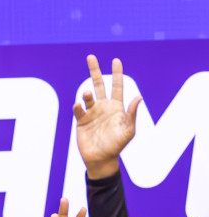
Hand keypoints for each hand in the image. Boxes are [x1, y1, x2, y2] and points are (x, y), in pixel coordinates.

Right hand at [74, 55, 140, 179]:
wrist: (101, 159)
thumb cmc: (117, 145)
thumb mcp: (129, 130)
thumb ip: (132, 113)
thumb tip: (139, 97)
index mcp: (116, 107)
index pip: (117, 86)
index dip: (117, 73)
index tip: (116, 60)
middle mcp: (103, 107)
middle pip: (99, 84)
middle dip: (95, 71)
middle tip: (91, 57)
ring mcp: (92, 113)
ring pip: (88, 96)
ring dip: (87, 93)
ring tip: (87, 95)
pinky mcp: (81, 121)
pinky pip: (78, 110)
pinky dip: (78, 106)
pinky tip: (79, 105)